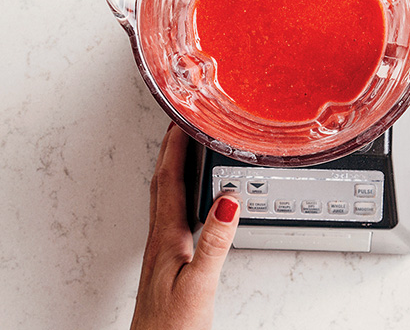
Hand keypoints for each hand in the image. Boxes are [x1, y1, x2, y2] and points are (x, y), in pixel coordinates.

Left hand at [131, 124, 239, 329]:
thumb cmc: (171, 326)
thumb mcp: (199, 284)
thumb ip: (215, 243)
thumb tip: (228, 202)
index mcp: (167, 236)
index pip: (169, 179)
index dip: (175, 147)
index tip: (184, 120)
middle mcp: (160, 237)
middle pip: (162, 180)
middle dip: (171, 148)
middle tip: (183, 123)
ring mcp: (161, 247)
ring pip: (164, 195)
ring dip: (172, 166)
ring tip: (184, 148)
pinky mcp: (167, 258)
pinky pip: (169, 210)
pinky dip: (177, 190)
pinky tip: (188, 195)